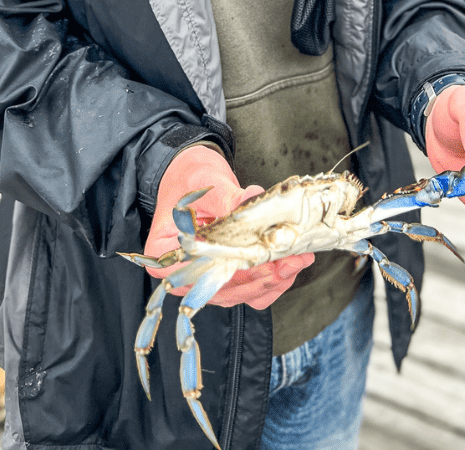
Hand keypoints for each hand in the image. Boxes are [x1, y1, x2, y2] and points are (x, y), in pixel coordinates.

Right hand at [144, 145, 313, 308]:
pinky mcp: (226, 271)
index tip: (267, 263)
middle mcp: (183, 274)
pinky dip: (272, 277)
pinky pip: (250, 285)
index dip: (237, 275)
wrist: (191, 172)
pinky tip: (291, 262)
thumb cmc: (188, 177)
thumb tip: (252, 199)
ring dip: (273, 280)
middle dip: (264, 278)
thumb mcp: (205, 184)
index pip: (203, 277)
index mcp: (165, 255)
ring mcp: (206, 275)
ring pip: (242, 292)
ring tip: (298, 260)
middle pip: (226, 290)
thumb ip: (227, 197)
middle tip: (294, 260)